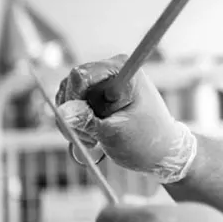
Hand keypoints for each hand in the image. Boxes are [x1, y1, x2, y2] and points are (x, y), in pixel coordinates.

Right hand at [55, 54, 196, 182]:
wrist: (162, 151)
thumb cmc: (146, 141)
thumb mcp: (114, 133)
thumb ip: (86, 121)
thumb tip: (61, 112)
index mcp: (121, 70)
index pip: (80, 75)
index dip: (74, 99)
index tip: (83, 120)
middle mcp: (110, 70)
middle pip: (70, 86)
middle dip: (73, 115)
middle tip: (89, 138)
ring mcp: (102, 83)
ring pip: (68, 98)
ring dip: (75, 123)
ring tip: (95, 140)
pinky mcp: (96, 97)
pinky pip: (72, 107)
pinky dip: (77, 125)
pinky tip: (93, 138)